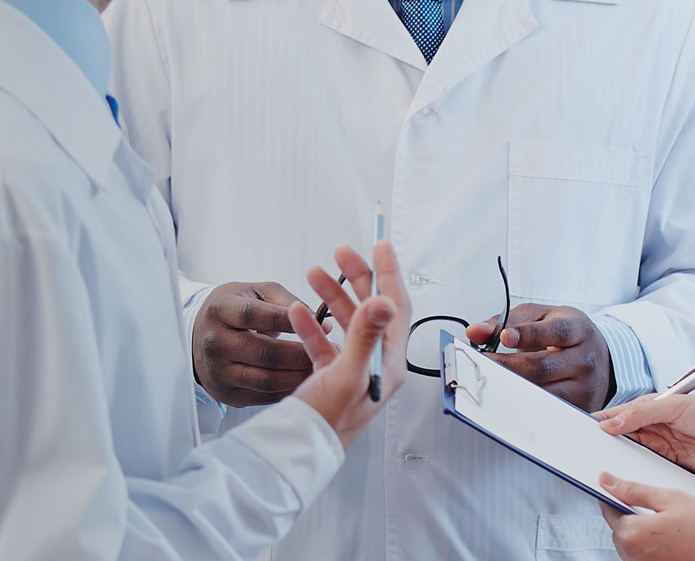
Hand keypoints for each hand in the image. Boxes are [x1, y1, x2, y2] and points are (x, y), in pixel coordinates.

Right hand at [191, 280, 315, 405]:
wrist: (199, 336)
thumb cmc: (235, 310)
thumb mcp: (255, 293)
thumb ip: (288, 302)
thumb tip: (323, 323)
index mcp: (221, 310)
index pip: (256, 316)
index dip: (289, 320)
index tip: (320, 323)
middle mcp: (215, 341)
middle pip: (265, 353)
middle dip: (302, 354)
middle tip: (330, 352)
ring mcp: (218, 371)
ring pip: (266, 379)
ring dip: (299, 377)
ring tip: (321, 370)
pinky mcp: (226, 393)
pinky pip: (264, 397)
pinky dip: (289, 391)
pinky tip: (305, 383)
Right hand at [291, 242, 412, 445]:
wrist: (303, 448)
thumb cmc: (330, 419)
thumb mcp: (349, 373)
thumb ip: (366, 335)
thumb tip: (385, 300)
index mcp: (388, 362)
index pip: (395, 308)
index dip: (389, 274)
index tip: (381, 246)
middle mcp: (375, 363)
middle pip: (371, 309)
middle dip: (358, 278)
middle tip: (343, 252)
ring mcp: (353, 368)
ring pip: (346, 322)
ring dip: (331, 297)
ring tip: (314, 273)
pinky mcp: (331, 376)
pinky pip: (324, 341)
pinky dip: (312, 323)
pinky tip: (299, 312)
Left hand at [465, 305, 612, 410]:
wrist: (600, 355)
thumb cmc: (564, 333)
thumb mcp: (540, 317)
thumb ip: (506, 321)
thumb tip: (475, 332)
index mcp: (578, 329)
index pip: (555, 332)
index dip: (528, 335)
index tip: (505, 337)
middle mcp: (586, 358)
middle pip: (542, 367)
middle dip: (507, 366)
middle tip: (481, 364)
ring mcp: (587, 386)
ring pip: (544, 393)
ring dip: (513, 389)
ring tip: (490, 381)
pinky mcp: (582, 407)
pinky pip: (549, 410)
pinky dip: (525, 405)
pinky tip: (508, 398)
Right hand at [594, 393, 694, 480]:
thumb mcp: (678, 405)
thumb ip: (642, 413)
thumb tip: (610, 422)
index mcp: (652, 410)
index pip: (617, 415)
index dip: (598, 420)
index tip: (579, 427)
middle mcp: (653, 431)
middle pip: (619, 439)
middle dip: (602, 444)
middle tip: (584, 451)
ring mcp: (662, 452)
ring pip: (630, 458)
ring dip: (618, 462)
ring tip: (601, 466)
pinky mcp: (672, 470)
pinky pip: (648, 474)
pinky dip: (637, 477)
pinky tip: (626, 479)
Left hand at [597, 473, 694, 560]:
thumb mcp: (670, 497)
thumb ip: (633, 490)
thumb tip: (606, 480)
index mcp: (634, 534)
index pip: (608, 511)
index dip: (615, 498)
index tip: (621, 492)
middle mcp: (635, 556)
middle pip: (619, 531)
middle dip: (631, 518)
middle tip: (656, 509)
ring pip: (631, 546)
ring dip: (641, 534)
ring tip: (669, 526)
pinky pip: (644, 557)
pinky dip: (652, 548)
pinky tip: (672, 539)